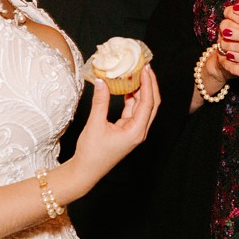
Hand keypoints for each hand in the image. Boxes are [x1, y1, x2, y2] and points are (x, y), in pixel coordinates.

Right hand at [62, 69, 160, 197]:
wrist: (86, 171)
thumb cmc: (91, 153)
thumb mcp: (95, 124)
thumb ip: (100, 101)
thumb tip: (102, 81)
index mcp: (136, 131)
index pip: (148, 103)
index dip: (148, 83)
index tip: (145, 68)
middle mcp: (138, 131)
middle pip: (151, 103)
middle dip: (149, 84)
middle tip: (144, 66)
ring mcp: (134, 131)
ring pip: (143, 106)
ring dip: (140, 90)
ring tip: (135, 72)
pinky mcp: (127, 131)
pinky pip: (133, 111)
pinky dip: (131, 98)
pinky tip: (127, 87)